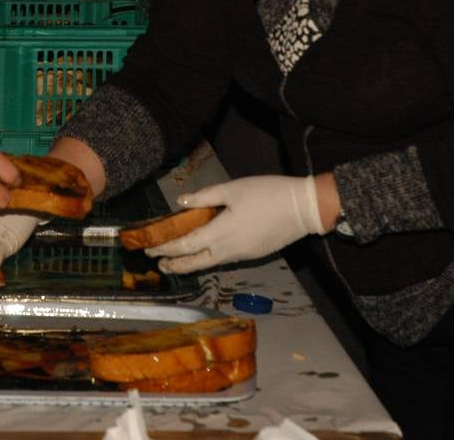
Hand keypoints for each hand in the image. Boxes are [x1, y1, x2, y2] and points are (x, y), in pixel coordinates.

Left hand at [148, 175, 324, 273]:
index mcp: (221, 233)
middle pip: (196, 262)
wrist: (303, 208)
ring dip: (191, 263)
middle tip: (158, 263)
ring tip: (175, 261)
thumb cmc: (267, 193)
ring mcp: (242, 255)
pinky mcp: (252, 254)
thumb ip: (205, 197)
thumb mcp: (233, 189)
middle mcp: (229, 250)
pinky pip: (224, 260)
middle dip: (175, 263)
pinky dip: (208, 259)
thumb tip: (181, 202)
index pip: (186, 245)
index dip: (166, 248)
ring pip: (210, 263)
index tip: (150, 249)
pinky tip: (203, 253)